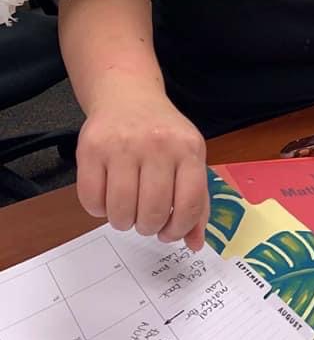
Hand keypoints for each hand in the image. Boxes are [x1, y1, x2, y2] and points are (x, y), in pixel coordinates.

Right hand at [75, 86, 207, 247]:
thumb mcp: (189, 157)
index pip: (188, 206)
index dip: (177, 229)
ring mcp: (122, 144)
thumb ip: (196, 201)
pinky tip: (107, 194)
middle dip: (147, 226)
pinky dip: (98, 209)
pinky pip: (91, 201)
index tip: (168, 230)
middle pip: (152, 213)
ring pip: (120, 212)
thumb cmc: (161, 133)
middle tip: (144, 216)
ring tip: (126, 205)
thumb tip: (194, 244)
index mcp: (188, 148)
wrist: (128, 95)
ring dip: (122, 220)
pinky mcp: (91, 147)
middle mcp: (157, 144)